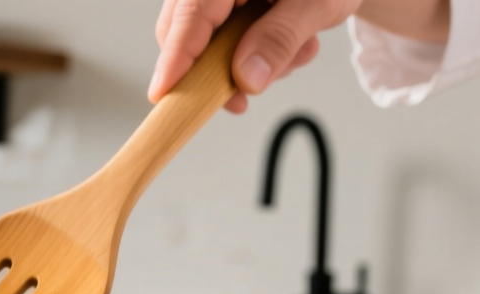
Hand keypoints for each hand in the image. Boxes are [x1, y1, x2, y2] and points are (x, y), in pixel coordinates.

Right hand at [150, 0, 353, 113]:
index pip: (191, 14)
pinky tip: (290, 44)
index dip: (176, 57)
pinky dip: (253, 52)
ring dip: (245, 62)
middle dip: (216, 69)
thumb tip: (246, 78)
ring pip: (205, 39)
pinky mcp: (228, 5)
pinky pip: (223, 37)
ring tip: (296, 52)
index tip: (163, 94)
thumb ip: (280, 38)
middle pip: (184, 29)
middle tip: (243, 97)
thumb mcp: (316, 3)